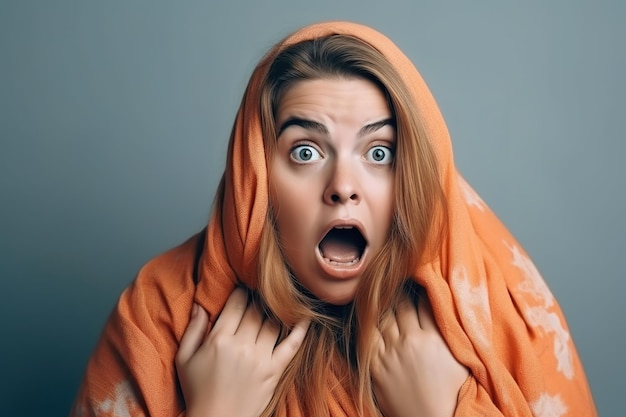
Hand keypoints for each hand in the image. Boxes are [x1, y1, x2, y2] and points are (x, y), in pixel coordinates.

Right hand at [175, 288, 309, 416]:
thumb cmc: (197, 391)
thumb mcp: (184, 359)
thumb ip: (193, 329)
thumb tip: (200, 305)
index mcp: (219, 339)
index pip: (236, 304)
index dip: (241, 291)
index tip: (245, 286)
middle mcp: (242, 345)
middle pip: (257, 310)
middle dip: (259, 297)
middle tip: (262, 290)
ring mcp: (261, 358)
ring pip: (274, 322)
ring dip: (277, 309)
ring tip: (279, 300)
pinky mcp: (274, 371)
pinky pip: (292, 345)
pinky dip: (301, 329)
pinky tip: (306, 315)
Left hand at [371, 296, 468, 416]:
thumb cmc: (452, 393)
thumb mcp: (461, 361)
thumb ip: (452, 334)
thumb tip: (449, 310)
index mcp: (434, 338)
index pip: (424, 303)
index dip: (422, 291)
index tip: (420, 285)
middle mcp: (410, 341)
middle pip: (402, 305)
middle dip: (402, 295)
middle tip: (400, 287)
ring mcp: (390, 352)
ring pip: (384, 317)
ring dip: (385, 306)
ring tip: (385, 298)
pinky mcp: (375, 365)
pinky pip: (368, 336)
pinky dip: (370, 324)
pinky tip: (372, 318)